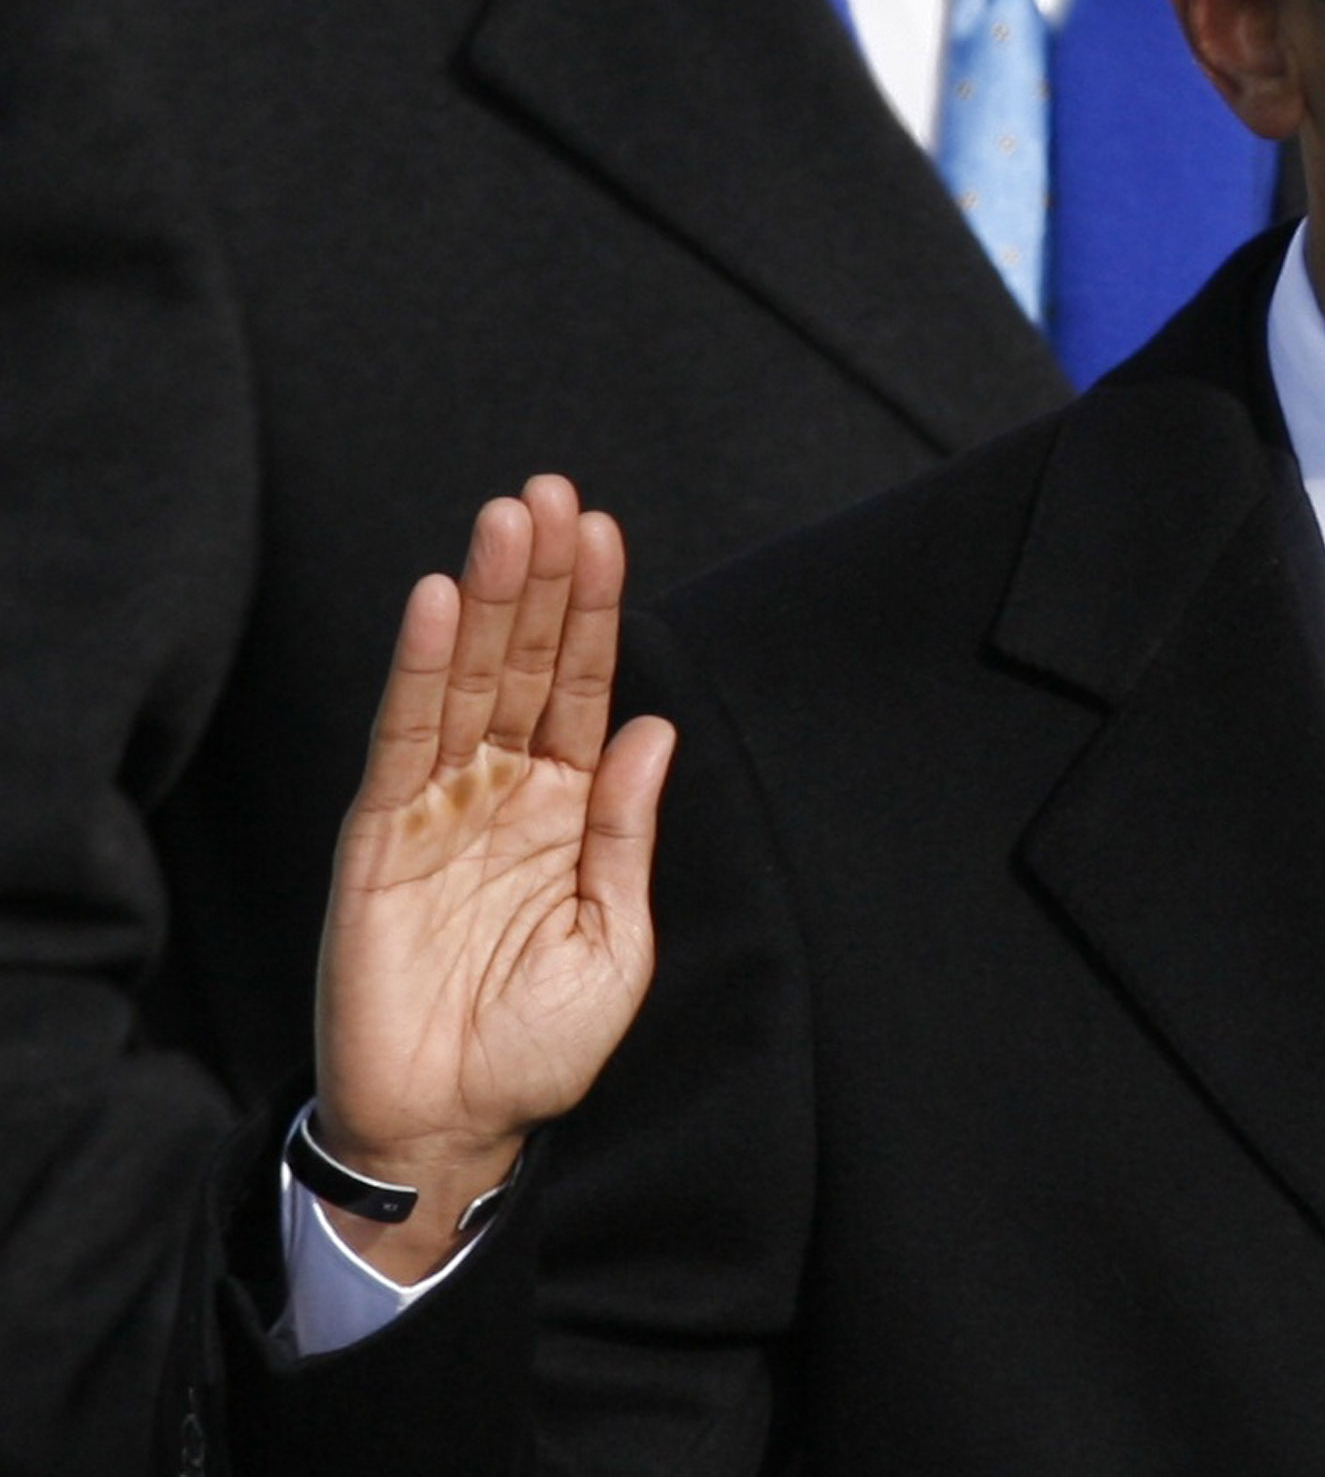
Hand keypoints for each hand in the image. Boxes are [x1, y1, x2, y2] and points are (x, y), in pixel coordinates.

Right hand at [310, 476, 672, 1279]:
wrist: (454, 1124)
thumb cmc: (538, 1044)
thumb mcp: (614, 937)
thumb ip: (624, 830)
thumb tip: (653, 726)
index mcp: (565, 806)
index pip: (582, 685)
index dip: (592, 609)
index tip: (602, 529)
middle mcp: (502, 789)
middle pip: (525, 662)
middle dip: (539, 578)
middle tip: (551, 493)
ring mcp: (439, 807)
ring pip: (466, 680)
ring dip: (485, 599)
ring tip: (505, 519)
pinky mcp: (379, 837)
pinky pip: (403, 740)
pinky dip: (420, 670)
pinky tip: (439, 605)